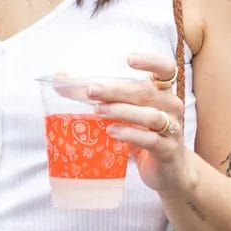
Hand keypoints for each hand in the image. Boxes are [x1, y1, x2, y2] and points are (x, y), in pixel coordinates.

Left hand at [88, 50, 186, 196]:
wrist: (169, 171)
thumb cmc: (144, 134)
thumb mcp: (126, 112)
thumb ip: (98, 95)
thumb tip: (59, 79)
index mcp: (163, 92)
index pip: (165, 69)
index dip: (151, 61)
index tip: (130, 59)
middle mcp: (171, 106)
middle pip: (146, 92)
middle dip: (117, 90)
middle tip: (91, 90)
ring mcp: (172, 129)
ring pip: (149, 115)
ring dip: (121, 111)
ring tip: (98, 111)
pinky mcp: (167, 151)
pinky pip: (149, 140)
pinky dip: (129, 134)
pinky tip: (112, 132)